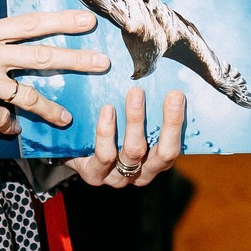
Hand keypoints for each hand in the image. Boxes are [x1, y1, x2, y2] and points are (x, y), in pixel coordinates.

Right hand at [0, 10, 107, 153]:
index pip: (28, 23)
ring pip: (27, 96)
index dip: (61, 21)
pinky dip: (6, 126)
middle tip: (102, 63)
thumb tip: (5, 51)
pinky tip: (7, 129)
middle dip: (76, 60)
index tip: (88, 20)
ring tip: (66, 118)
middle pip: (40, 55)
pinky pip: (2, 120)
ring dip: (50, 109)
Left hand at [65, 85, 184, 188]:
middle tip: (171, 94)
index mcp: (156, 162)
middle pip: (163, 153)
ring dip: (137, 120)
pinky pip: (105, 155)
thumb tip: (161, 73)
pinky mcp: (95, 175)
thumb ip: (148, 110)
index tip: (177, 94)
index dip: (178, 122)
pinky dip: (108, 131)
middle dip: (168, 122)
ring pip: (134, 151)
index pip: (175, 146)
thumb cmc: (110, 132)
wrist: (72, 149)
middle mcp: (142, 173)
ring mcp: (119, 177)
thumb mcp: (131, 124)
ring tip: (135, 93)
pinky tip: (107, 110)